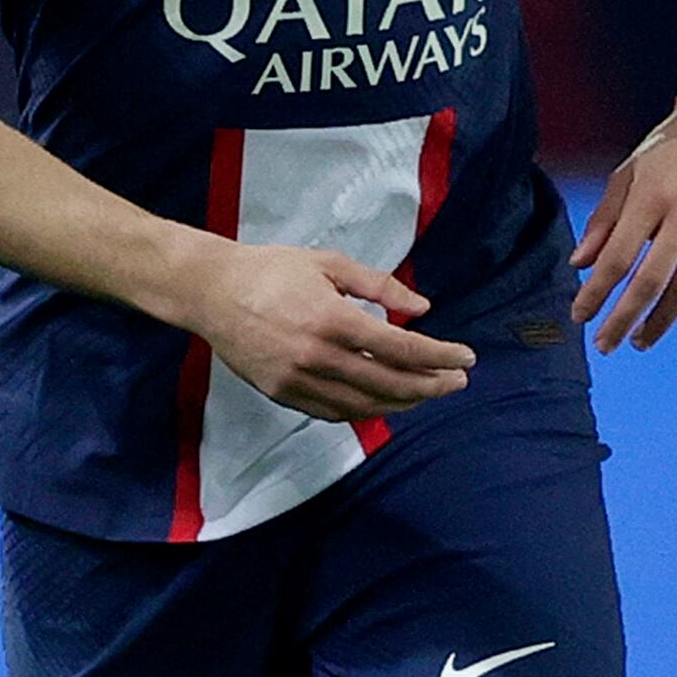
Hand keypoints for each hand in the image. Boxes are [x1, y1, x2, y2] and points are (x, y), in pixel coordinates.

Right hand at [189, 243, 472, 422]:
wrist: (210, 292)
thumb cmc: (272, 269)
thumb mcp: (328, 263)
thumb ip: (379, 286)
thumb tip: (422, 309)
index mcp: (332, 318)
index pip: (401, 348)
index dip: (439, 357)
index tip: (465, 359)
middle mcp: (317, 356)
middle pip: (388, 383)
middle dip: (430, 385)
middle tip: (457, 381)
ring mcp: (298, 381)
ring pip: (363, 405)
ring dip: (401, 403)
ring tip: (426, 393)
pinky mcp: (281, 394)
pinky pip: (332, 412)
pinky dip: (364, 410)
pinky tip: (384, 402)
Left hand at [569, 111, 676, 350]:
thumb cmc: (670, 148)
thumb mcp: (629, 173)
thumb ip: (604, 220)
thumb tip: (580, 265)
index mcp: (652, 194)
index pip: (617, 258)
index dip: (596, 293)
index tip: (579, 317)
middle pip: (652, 281)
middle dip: (625, 319)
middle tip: (606, 346)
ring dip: (661, 320)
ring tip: (641, 339)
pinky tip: (674, 308)